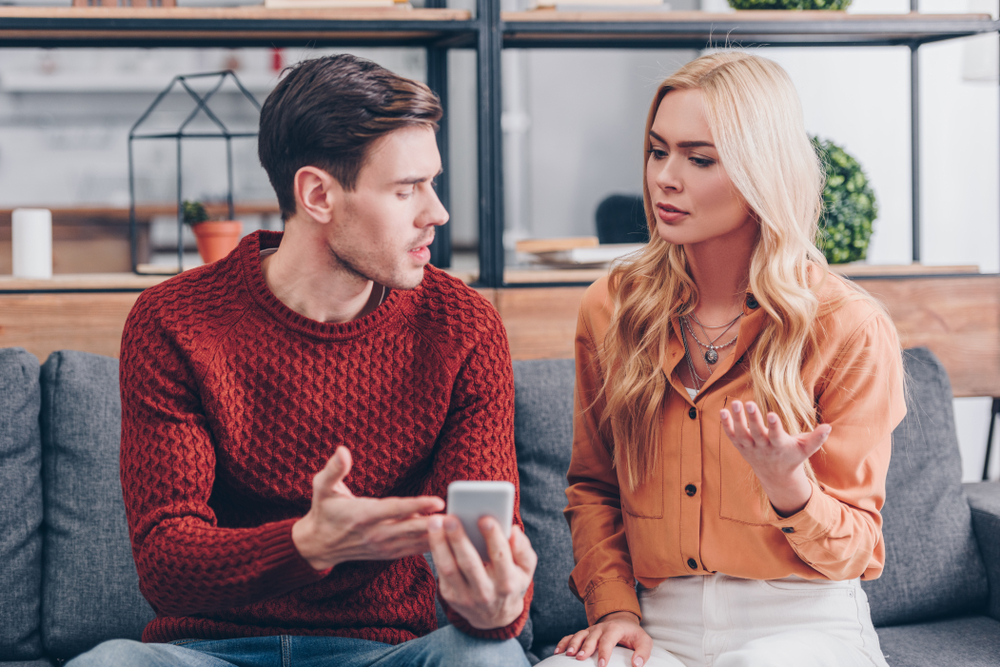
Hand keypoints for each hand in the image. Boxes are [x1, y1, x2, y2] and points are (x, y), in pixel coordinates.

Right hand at [292, 446, 444, 570]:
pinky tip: (449, 539)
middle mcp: (374, 534)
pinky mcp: (388, 553)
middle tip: (458, 516)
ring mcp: (382, 546)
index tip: (437, 501)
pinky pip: (413, 550)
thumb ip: (333, 470)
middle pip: (410, 528)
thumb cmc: (323, 510)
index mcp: (361, 515)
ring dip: (437, 535)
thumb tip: (342, 450)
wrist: (318, 545)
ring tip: (460, 527)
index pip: (394, 509)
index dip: (416, 506)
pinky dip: (431, 545)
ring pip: (414, 541)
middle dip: (435, 523)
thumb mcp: (322, 487)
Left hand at [428, 514, 536, 629]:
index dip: (493, 537)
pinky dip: (436, 551)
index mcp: (507, 582)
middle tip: (450, 518)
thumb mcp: (525, 570)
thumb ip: (523, 549)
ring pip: (449, 568)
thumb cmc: (511, 582)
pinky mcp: (450, 596)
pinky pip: (441, 571)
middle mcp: (486, 592)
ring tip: (435, 522)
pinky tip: (434, 534)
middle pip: (469, 563)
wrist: (494, 618)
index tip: (485, 518)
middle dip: (459, 539)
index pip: (500, 557)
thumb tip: (514, 531)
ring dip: (440, 543)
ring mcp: (465, 596)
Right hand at [554, 612, 650, 666]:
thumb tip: (636, 664)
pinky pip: (571, 636)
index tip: (602, 665)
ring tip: (568, 654)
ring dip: (573, 644)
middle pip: (591, 637)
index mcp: (615, 628)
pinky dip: (564, 642)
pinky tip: (558, 652)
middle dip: (585, 647)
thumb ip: (643, 652)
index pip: (608, 639)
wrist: (622, 621)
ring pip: (579, 635)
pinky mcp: (584, 633)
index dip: (605, 652)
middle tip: (580, 658)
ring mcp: (591, 630)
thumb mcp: (644, 641)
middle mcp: (601, 627)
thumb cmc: (633, 635)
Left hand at [720, 400, 831, 515]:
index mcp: (780, 446)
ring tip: (734, 403)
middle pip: (756, 433)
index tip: (771, 414)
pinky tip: (722, 411)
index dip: (774, 426)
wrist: (776, 476)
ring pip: (741, 434)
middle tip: (748, 403)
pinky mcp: (741, 446)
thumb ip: (816, 438)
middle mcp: (763, 447)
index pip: (776, 436)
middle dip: (753, 419)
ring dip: (737, 419)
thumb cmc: (793, 457)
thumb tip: (829, 427)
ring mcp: (750, 448)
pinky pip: (731, 436)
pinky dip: (726, 425)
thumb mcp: (806, 449)